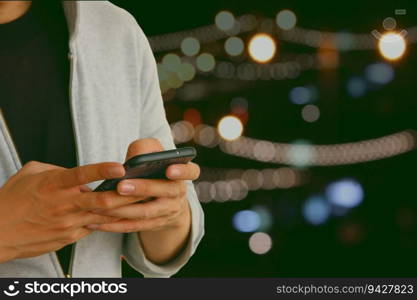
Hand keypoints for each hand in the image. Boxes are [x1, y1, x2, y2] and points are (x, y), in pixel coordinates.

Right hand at [0, 160, 132, 261]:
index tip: (121, 166)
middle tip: (146, 187)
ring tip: (143, 201)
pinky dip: (107, 221)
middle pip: (103, 201)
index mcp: (54, 185)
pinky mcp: (69, 237)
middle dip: (127, 195)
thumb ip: (57, 170)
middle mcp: (64, 204)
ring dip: (124, 209)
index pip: (82, 175)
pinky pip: (94, 227)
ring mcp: (68, 223)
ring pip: (104, 217)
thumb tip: (77, 175)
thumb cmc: (12, 200)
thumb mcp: (31, 173)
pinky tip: (121, 215)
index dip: (103, 171)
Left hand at [85, 138, 199, 232]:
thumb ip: (145, 149)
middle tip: (121, 186)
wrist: (163, 197)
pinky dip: (115, 225)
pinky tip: (97, 222)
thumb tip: (133, 159)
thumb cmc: (154, 168)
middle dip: (143, 189)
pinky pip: (135, 227)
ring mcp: (168, 211)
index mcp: (183, 173)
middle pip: (164, 192)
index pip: (192, 171)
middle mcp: (179, 193)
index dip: (182, 172)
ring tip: (101, 203)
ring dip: (123, 209)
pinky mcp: (154, 225)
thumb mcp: (154, 153)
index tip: (169, 170)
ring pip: (146, 212)